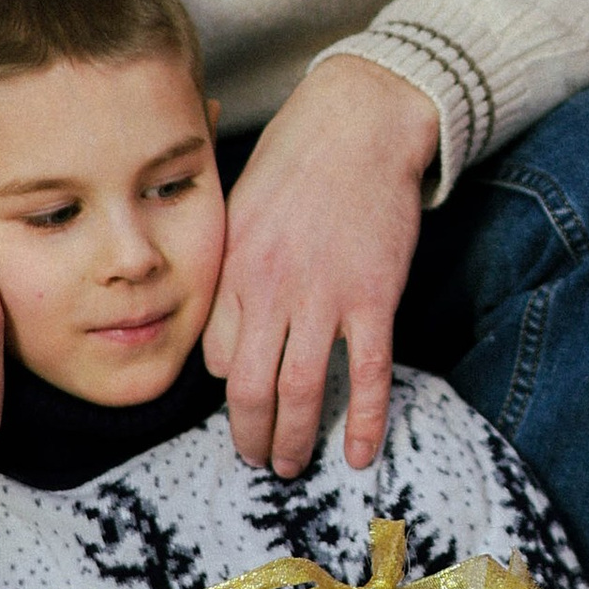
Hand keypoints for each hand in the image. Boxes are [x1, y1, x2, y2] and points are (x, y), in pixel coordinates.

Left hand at [206, 55, 439, 477]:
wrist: (359, 124)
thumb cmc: (298, 162)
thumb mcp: (238, 211)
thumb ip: (230, 274)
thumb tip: (223, 339)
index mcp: (233, 270)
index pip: (214, 356)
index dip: (225, 390)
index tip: (241, 408)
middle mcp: (270, 289)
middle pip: (248, 388)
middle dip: (250, 437)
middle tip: (257, 461)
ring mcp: (324, 296)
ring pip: (301, 390)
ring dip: (294, 439)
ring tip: (293, 465)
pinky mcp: (374, 296)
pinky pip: (367, 373)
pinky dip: (363, 420)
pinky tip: (358, 454)